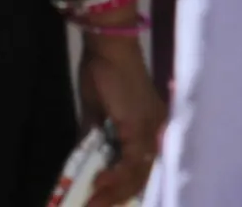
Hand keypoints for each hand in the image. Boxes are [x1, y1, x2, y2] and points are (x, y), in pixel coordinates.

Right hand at [75, 24, 164, 205]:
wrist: (108, 49)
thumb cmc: (102, 76)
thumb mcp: (95, 116)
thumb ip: (93, 140)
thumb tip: (84, 165)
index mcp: (149, 129)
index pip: (143, 169)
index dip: (125, 189)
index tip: (105, 202)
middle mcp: (157, 131)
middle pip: (143, 175)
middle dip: (117, 196)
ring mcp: (151, 129)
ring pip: (138, 172)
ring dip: (113, 191)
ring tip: (93, 203)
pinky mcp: (140, 125)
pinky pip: (132, 160)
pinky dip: (115, 175)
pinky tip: (99, 182)